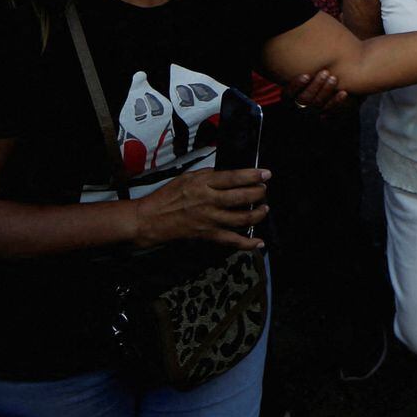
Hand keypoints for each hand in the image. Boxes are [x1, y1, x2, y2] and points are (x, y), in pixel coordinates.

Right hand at [131, 167, 268, 250]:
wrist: (150, 219)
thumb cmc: (167, 195)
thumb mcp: (187, 177)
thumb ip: (209, 175)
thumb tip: (229, 175)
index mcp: (203, 183)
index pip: (234, 178)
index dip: (253, 176)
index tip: (267, 174)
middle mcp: (209, 201)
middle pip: (241, 197)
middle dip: (258, 193)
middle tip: (264, 190)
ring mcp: (209, 219)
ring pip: (241, 218)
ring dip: (258, 214)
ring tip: (264, 209)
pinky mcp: (207, 234)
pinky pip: (231, 240)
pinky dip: (247, 243)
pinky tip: (259, 242)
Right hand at [283, 70, 347, 113]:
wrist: (320, 102)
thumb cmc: (308, 81)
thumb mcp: (300, 79)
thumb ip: (297, 71)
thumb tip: (288, 46)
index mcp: (288, 100)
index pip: (288, 95)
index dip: (296, 85)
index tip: (306, 75)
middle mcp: (298, 109)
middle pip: (304, 99)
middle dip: (315, 85)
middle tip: (325, 72)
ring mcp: (311, 115)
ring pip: (317, 105)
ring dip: (326, 91)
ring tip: (334, 78)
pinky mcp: (324, 118)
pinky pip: (330, 111)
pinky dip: (337, 102)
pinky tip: (344, 92)